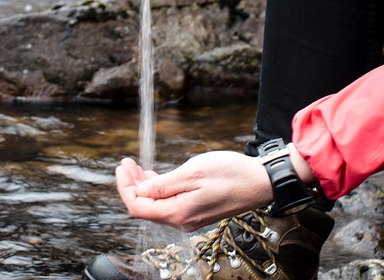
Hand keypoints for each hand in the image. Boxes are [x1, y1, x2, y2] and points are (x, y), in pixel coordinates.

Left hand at [115, 152, 273, 231]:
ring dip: (143, 186)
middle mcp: (182, 220)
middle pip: (145, 207)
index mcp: (178, 213)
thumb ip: (163, 185)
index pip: (138, 206)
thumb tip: (140, 191)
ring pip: (156, 205)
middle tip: (127, 163)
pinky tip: (154, 176)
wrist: (261, 182)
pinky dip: (157, 190)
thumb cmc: (230, 174)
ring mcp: (189, 218)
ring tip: (137, 167)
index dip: (125, 187)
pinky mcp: (196, 211)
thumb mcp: (192, 173)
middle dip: (131, 185)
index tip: (122, 167)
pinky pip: (168, 204)